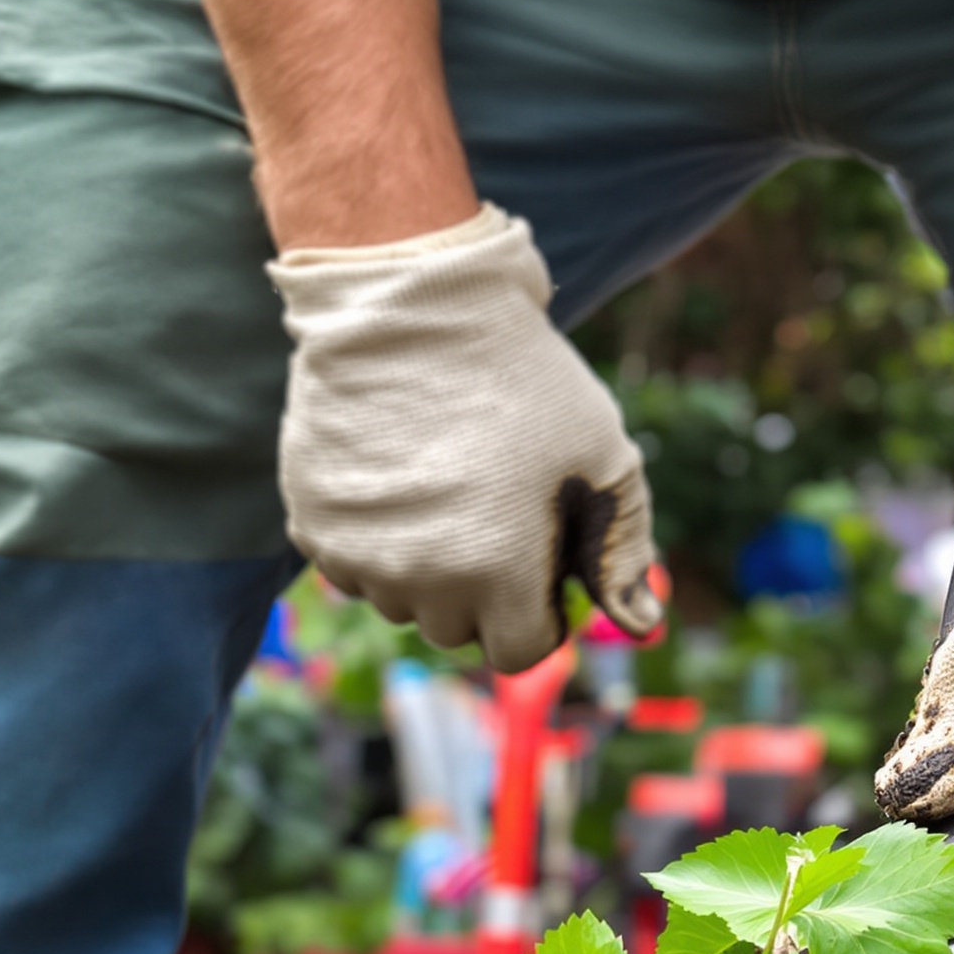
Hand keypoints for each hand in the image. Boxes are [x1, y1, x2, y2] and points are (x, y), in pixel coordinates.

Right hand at [272, 205, 659, 668]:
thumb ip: (623, 552)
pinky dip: (375, 540)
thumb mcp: (604, 458)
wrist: (410, 302)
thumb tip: (642, 625)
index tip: (539, 569)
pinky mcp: (311, 525)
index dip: (538, 615)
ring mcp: (359, 556)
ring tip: (443, 488)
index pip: (519, 651)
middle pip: (456, 630)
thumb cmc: (524, 380)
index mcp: (497, 576)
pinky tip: (396, 478)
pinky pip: (351, 567)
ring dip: (424, 568)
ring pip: (401, 601)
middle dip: (480, 591)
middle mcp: (420, 581)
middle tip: (490, 514)